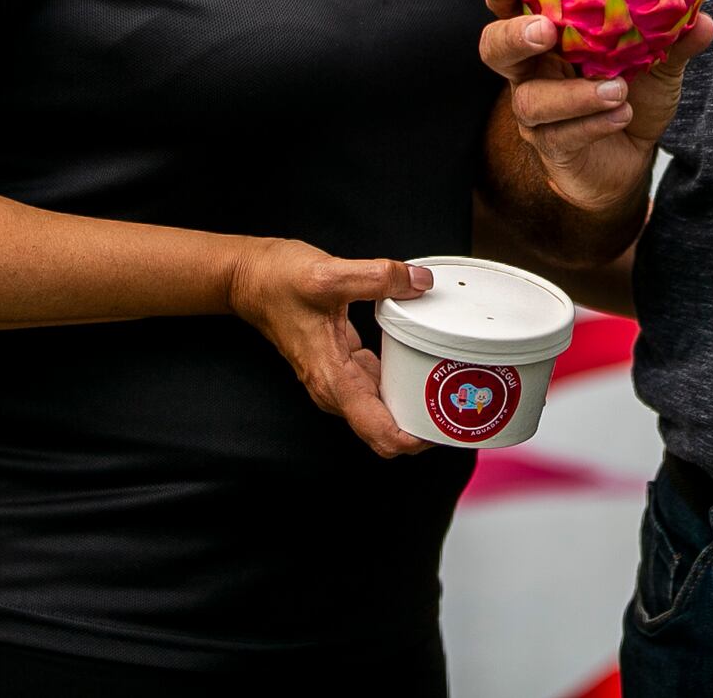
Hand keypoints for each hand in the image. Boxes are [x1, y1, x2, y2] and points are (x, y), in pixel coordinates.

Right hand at [224, 238, 431, 458]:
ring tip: (452, 384)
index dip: (417, 439)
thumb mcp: (329, 273)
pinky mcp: (343, 365)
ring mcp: (339, 380)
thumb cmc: (277, 282)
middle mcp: (337, 389)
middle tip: (463, 403)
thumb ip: (377, 277)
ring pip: (384, 410)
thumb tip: (419, 282)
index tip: (448, 424)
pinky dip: (401, 382)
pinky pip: (379, 385)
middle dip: (425, 425)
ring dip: (415, 405)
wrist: (249, 280)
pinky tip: (422, 361)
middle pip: (388, 430)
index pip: (380, 434)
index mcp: (334, 381)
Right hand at [478, 0, 712, 215]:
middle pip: (494, 48)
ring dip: (574, 94)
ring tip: (617, 89)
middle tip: (544, 30)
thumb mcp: (657, 62)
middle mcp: (531, 70)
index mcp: (548, 35)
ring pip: (530, 101)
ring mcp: (536, 112)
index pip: (510, 4)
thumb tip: (704, 19)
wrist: (631, 156)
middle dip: (513, 35)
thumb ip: (674, 40)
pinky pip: (560, 136)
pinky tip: (622, 114)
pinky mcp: (551, 148)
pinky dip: (593, 123)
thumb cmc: (632, 93)